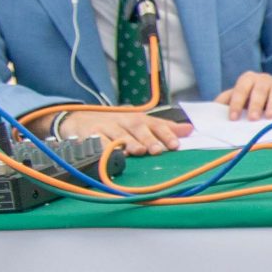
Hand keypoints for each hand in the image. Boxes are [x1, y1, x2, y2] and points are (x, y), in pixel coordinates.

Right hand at [69, 109, 184, 156]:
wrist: (82, 119)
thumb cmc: (117, 124)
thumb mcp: (142, 123)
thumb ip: (165, 128)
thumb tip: (190, 129)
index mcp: (139, 119)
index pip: (156, 124)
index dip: (166, 134)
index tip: (175, 145)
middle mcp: (125, 121)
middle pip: (139, 128)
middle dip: (149, 139)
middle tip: (157, 149)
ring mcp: (108, 127)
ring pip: (120, 134)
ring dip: (129, 142)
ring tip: (138, 151)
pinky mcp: (92, 134)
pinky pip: (99, 141)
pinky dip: (106, 147)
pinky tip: (113, 153)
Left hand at [219, 71, 271, 120]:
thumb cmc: (251, 95)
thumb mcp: (237, 95)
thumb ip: (225, 101)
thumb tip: (212, 110)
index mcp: (247, 79)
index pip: (240, 90)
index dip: (236, 103)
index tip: (232, 118)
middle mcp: (263, 80)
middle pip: (259, 91)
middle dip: (256, 105)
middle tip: (252, 118)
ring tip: (270, 117)